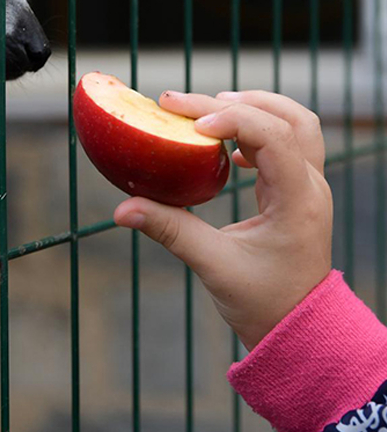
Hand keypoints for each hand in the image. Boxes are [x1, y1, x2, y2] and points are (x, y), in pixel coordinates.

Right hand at [113, 90, 332, 350]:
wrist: (298, 328)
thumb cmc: (262, 301)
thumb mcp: (213, 265)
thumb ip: (169, 230)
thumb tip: (121, 210)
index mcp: (298, 200)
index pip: (275, 137)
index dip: (234, 121)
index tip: (191, 124)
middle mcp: (311, 185)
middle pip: (287, 117)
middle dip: (233, 102)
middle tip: (177, 103)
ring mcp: (309, 186)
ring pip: (295, 122)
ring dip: (252, 107)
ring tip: (205, 108)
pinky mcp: (297, 190)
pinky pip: (287, 141)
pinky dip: (256, 128)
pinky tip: (225, 144)